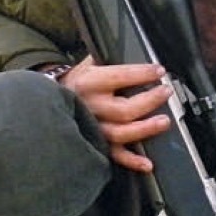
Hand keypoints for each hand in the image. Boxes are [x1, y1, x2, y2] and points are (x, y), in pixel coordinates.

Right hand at [54, 58, 171, 171]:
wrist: (49, 100)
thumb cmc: (78, 81)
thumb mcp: (89, 64)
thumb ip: (110, 60)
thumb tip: (138, 51)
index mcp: (89, 83)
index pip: (120, 77)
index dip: (142, 74)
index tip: (159, 71)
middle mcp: (91, 106)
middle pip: (124, 109)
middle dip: (150, 101)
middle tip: (166, 92)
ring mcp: (94, 127)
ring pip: (121, 133)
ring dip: (145, 129)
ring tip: (164, 121)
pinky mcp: (96, 143)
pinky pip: (114, 155)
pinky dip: (132, 161)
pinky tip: (147, 164)